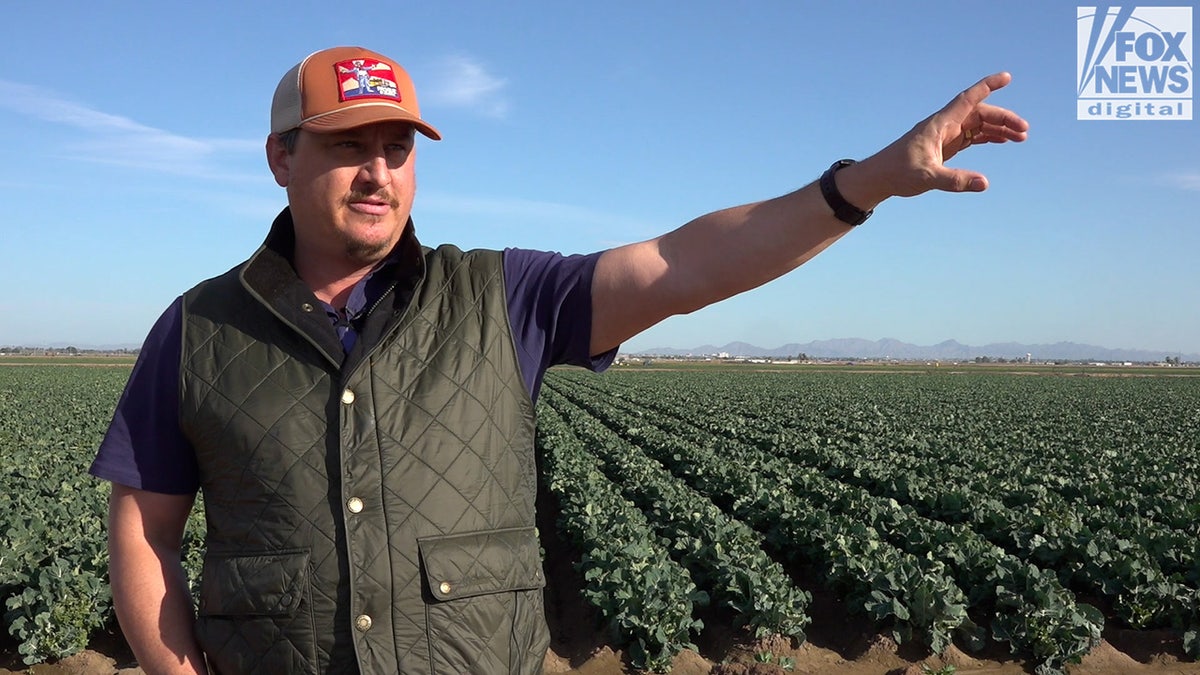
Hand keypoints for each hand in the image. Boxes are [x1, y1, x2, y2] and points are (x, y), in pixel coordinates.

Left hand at [857, 72, 1029, 200]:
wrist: (879, 178)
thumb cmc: (898, 173)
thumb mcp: (927, 178)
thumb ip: (954, 180)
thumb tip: (984, 183)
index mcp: (940, 124)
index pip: (967, 99)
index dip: (987, 86)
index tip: (1007, 77)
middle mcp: (944, 126)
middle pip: (980, 114)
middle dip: (1003, 118)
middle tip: (1024, 132)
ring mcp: (946, 135)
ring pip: (978, 125)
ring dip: (998, 128)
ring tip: (1020, 138)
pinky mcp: (945, 146)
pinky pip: (971, 136)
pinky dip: (987, 136)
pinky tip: (1002, 140)